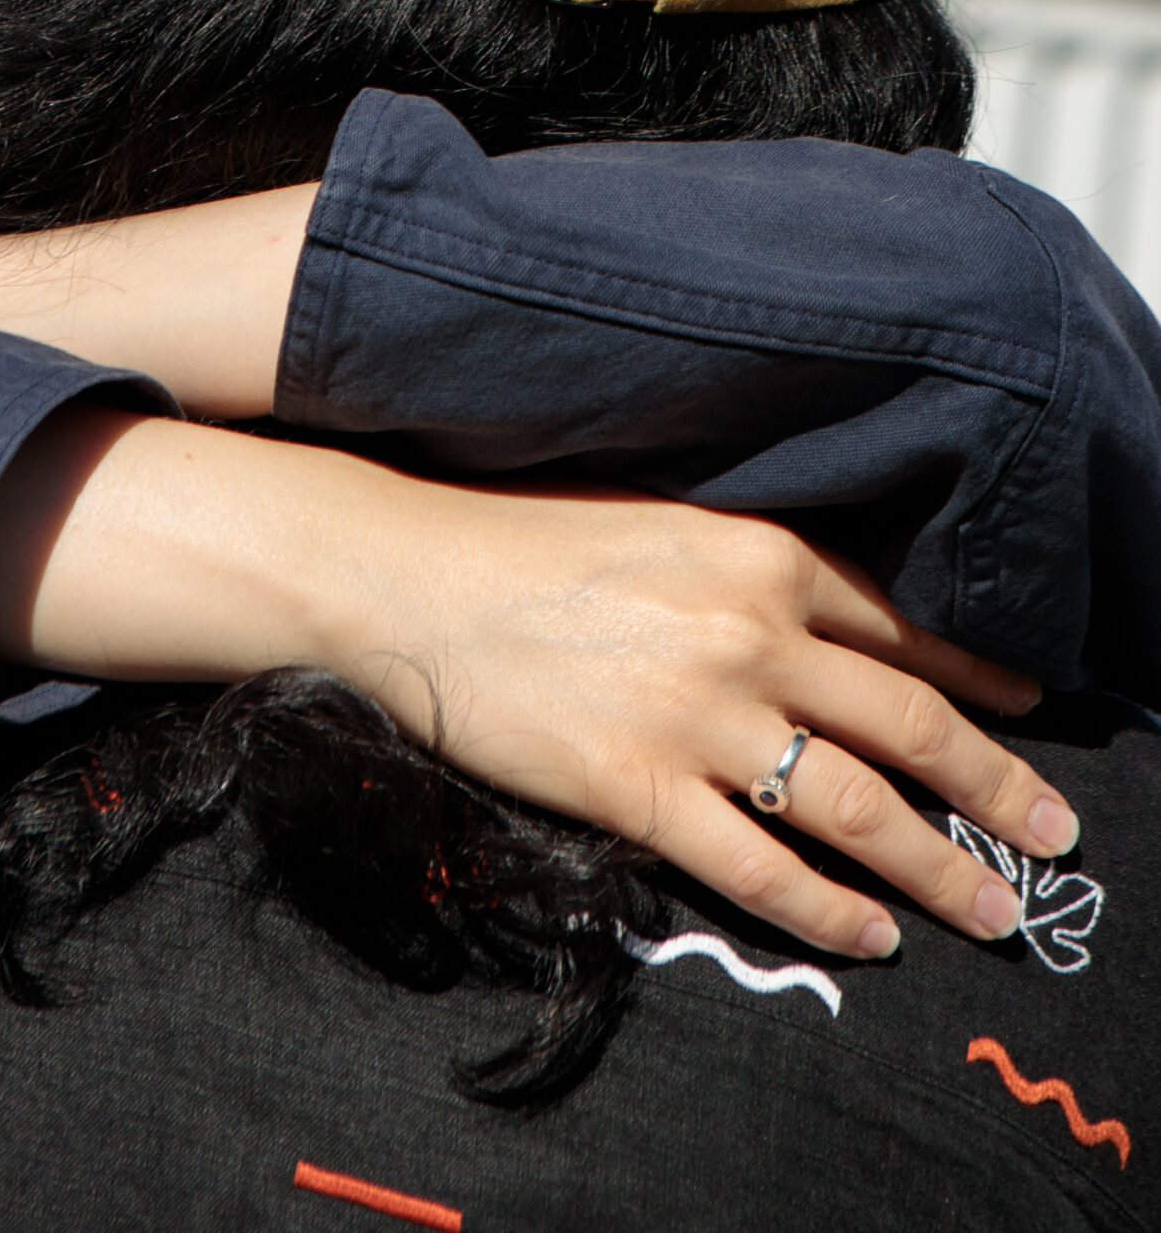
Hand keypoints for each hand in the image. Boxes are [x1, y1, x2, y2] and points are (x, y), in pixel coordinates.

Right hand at [0, 408, 1073, 964]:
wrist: (406, 576)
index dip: (980, 679)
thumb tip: (845, 619)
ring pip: (856, 808)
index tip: (1030, 712)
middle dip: (995, 787)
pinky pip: (760, 868)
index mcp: (758, 555)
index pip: (904, 628)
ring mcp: (695, 716)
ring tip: (991, 906)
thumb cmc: (527, 543)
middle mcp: (747, 633)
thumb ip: (755, 568)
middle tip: (1054, 834)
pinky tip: (870, 934)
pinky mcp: (637, 788)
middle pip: (910, 725)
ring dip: (940, 867)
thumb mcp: (664, 525)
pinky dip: (829, 909)